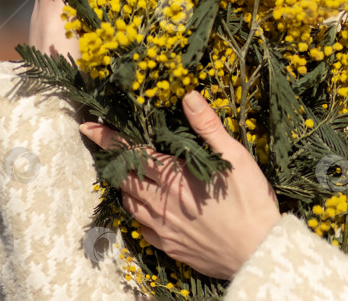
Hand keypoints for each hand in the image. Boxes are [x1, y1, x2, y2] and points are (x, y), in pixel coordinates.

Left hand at [79, 91, 281, 278]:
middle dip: (113, 161)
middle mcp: (161, 203)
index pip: (132, 152)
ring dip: (125, 187)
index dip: (108, 138)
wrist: (260, 252)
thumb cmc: (250, 201)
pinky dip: (138, 213)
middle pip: (124, 178)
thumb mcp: (235, 156)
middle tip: (108, 148)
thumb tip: (187, 96)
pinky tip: (148, 208)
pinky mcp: (171, 248)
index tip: (88, 127)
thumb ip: (208, 126)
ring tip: (127, 175)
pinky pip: (142, 229)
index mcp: (174, 177)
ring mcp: (164, 229)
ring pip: (130, 203)